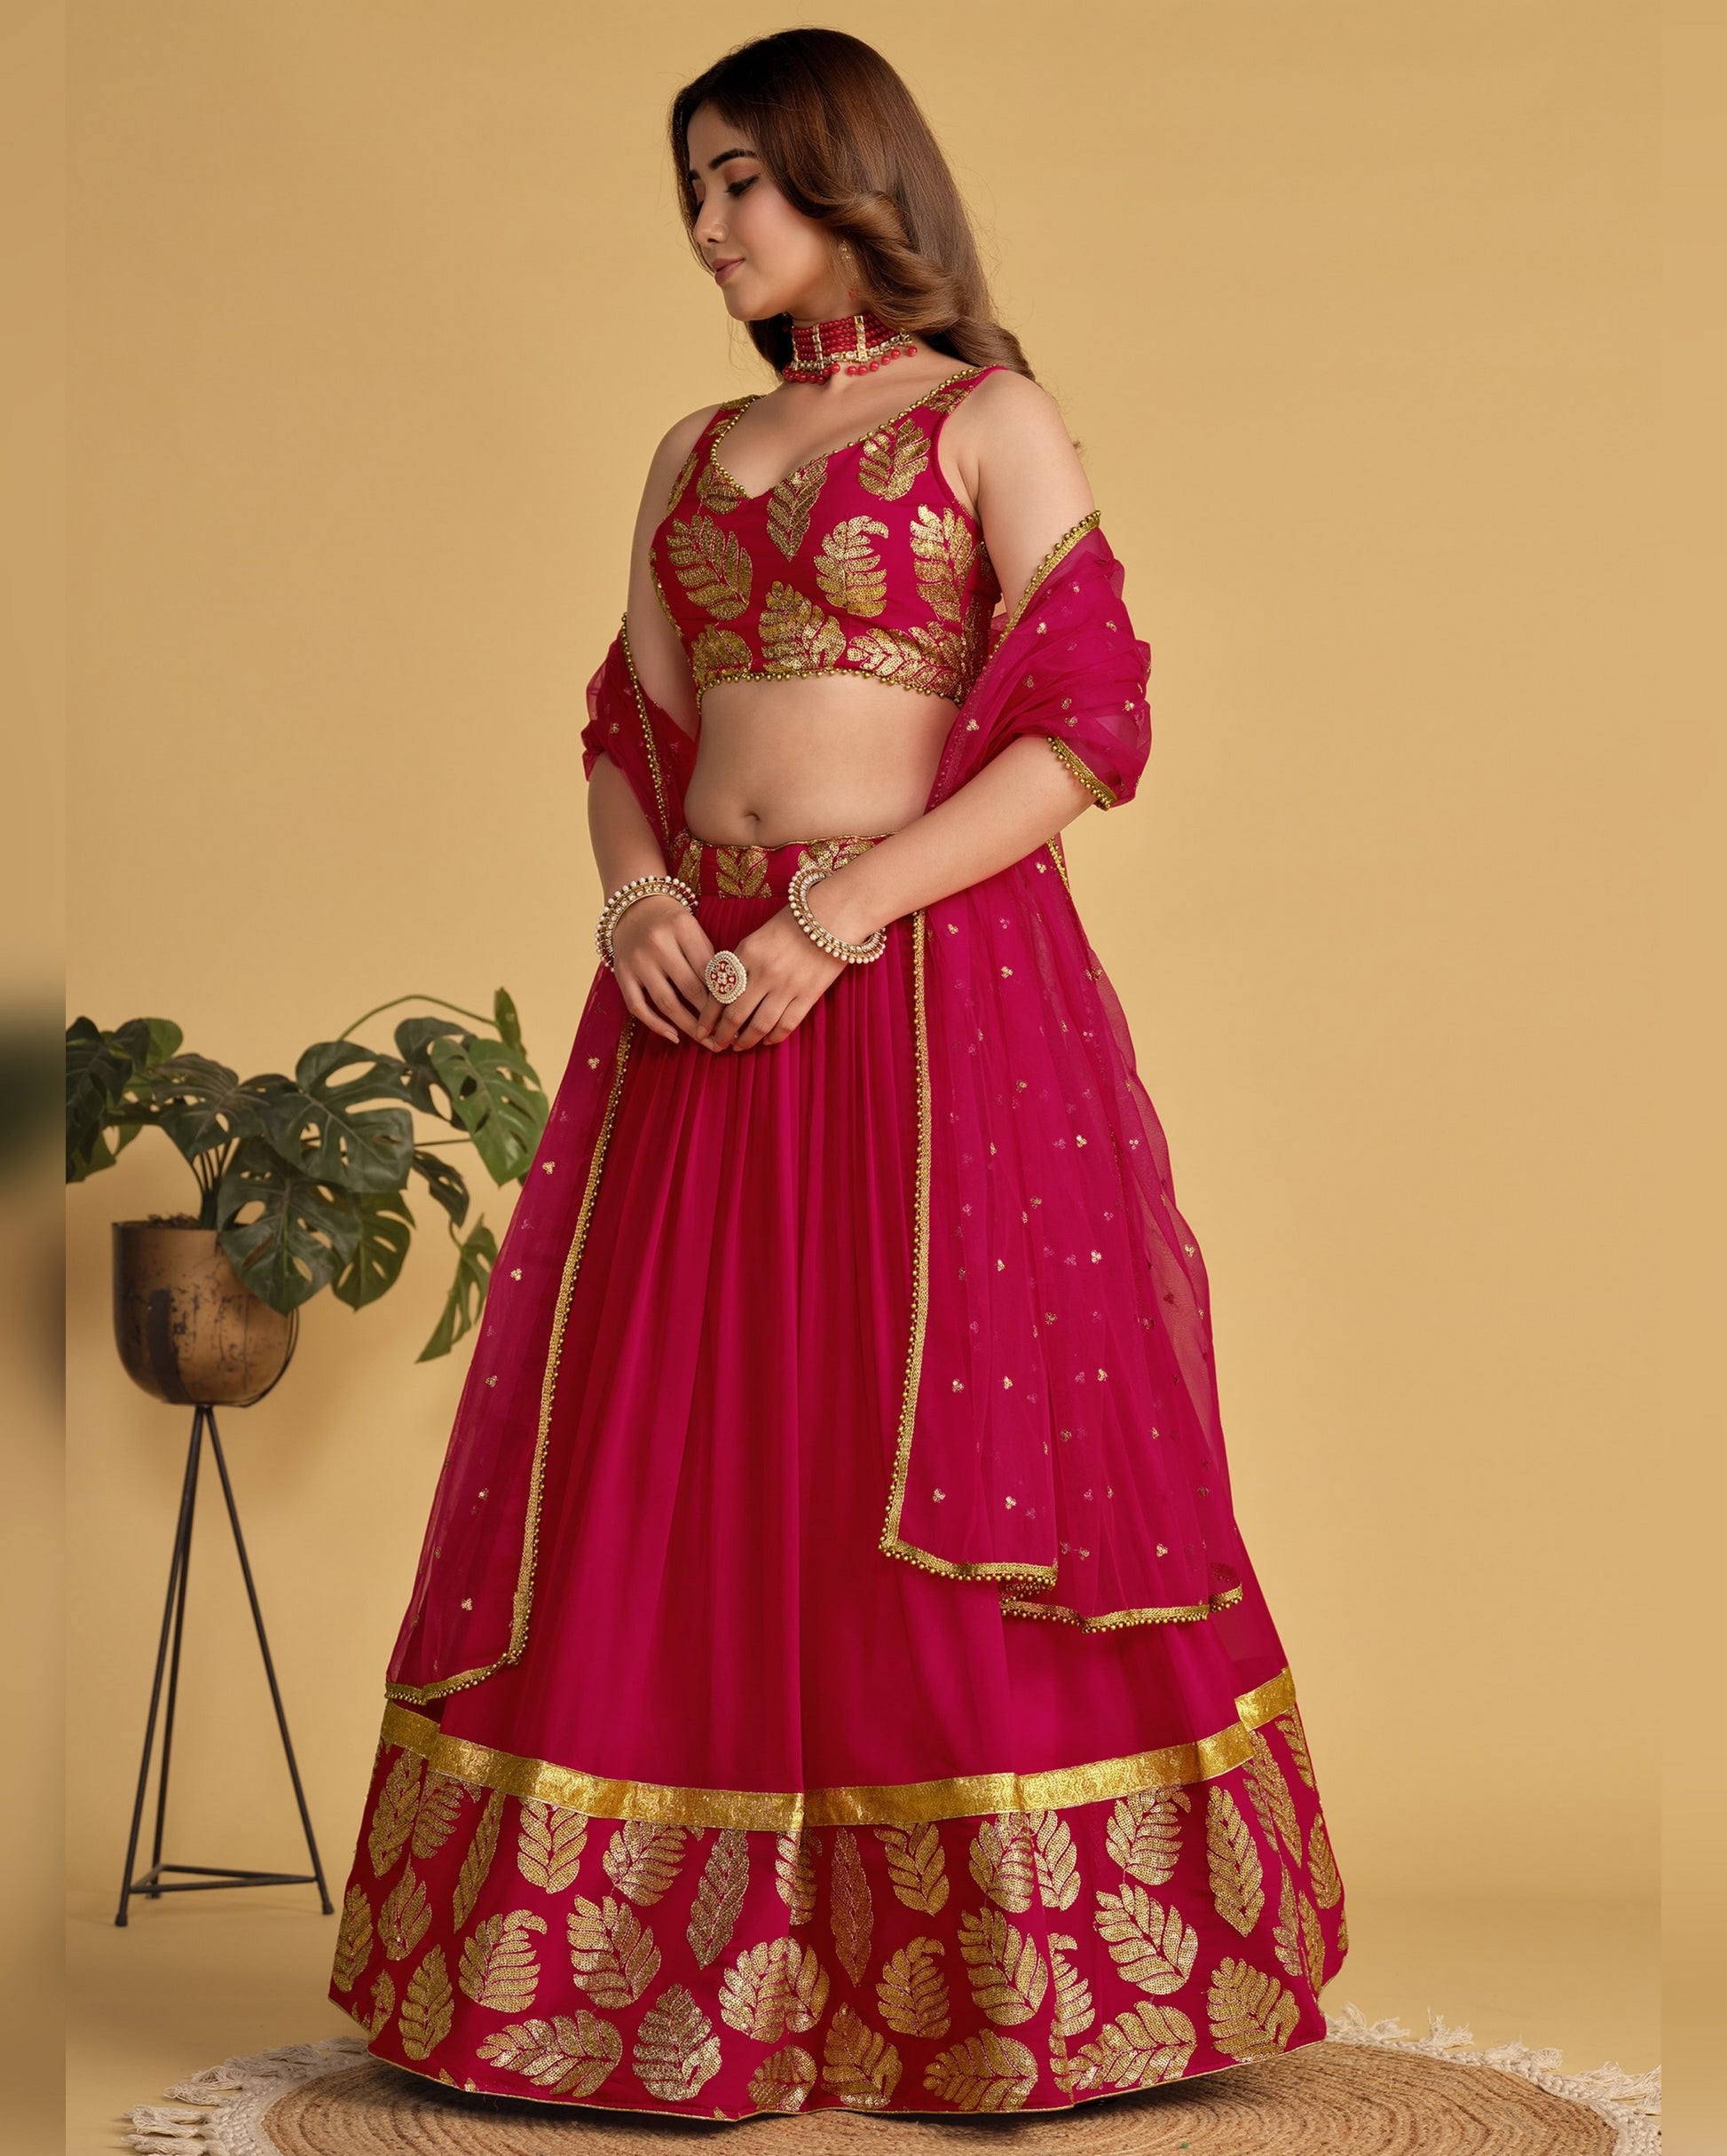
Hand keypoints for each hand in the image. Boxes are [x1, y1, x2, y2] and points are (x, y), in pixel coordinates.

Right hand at [609, 893, 714, 1045]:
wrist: (634, 909)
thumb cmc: (672, 923)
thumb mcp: (694, 930)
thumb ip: (708, 958)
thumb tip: (728, 999)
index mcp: (682, 928)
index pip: (708, 970)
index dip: (723, 997)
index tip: (736, 1015)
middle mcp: (658, 944)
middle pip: (689, 989)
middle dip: (709, 1017)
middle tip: (725, 1036)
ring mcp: (637, 960)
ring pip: (666, 1002)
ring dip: (687, 1026)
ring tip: (704, 1041)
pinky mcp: (621, 974)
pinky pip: (638, 1007)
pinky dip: (656, 1025)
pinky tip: (673, 1036)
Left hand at [691, 905, 848, 1050]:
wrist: (833, 915)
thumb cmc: (792, 923)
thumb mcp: (756, 937)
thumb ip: (740, 963)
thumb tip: (723, 993)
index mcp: (746, 953)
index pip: (719, 992)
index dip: (708, 1016)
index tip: (701, 1030)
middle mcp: (764, 972)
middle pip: (735, 1014)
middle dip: (722, 1035)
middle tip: (715, 1045)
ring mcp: (787, 986)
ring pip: (760, 1025)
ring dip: (746, 1041)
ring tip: (738, 1047)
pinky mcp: (809, 995)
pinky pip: (786, 1024)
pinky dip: (773, 1037)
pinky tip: (766, 1041)